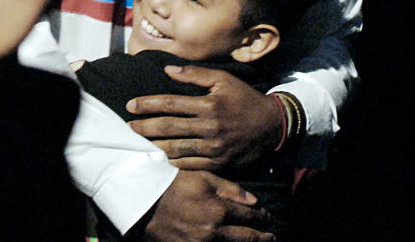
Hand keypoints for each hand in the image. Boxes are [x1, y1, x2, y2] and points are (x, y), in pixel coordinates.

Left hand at [126, 66, 281, 169]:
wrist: (273, 126)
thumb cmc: (244, 98)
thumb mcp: (223, 79)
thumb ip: (195, 75)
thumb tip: (167, 69)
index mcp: (209, 104)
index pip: (171, 103)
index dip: (148, 104)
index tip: (130, 105)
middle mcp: (210, 126)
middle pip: (170, 127)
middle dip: (145, 127)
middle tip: (127, 127)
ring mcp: (215, 147)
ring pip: (177, 149)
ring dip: (154, 146)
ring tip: (137, 144)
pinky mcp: (220, 163)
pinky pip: (191, 165)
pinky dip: (173, 163)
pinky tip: (159, 160)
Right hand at [139, 170, 274, 241]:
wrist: (143, 199)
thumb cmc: (173, 184)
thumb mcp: (202, 178)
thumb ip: (230, 189)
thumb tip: (255, 201)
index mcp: (218, 209)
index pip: (250, 216)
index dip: (263, 218)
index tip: (268, 218)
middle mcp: (214, 231)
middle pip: (247, 238)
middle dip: (263, 237)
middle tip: (272, 237)